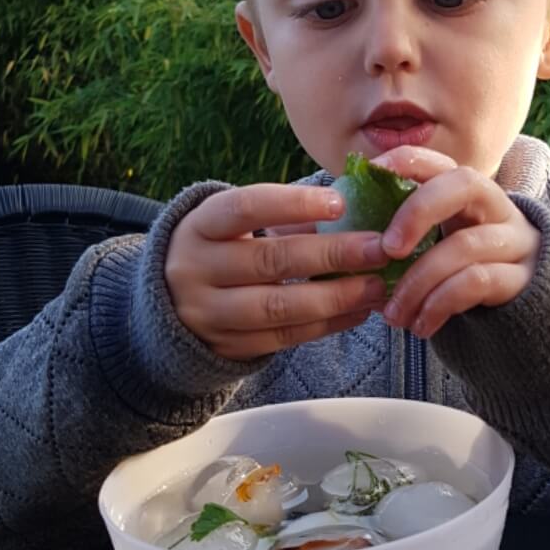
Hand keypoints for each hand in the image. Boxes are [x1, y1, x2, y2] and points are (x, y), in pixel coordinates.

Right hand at [165, 184, 390, 359]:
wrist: (169, 302)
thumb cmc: (221, 249)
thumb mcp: (233, 225)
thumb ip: (283, 216)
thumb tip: (355, 208)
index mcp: (200, 225)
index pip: (246, 207)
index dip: (294, 204)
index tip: (340, 202)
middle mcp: (197, 268)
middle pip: (270, 261)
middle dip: (332, 255)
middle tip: (379, 248)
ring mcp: (209, 313)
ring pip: (279, 307)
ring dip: (336, 297)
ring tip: (376, 286)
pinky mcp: (228, 346)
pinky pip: (284, 338)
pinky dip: (327, 325)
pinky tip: (358, 311)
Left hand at [373, 147, 539, 337]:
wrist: (522, 321)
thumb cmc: (462, 278)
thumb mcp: (437, 248)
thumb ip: (405, 237)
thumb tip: (346, 238)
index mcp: (469, 194)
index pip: (440, 162)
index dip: (405, 161)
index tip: (371, 177)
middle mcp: (498, 207)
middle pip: (465, 184)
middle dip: (417, 210)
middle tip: (386, 250)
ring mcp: (516, 241)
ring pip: (463, 245)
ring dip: (417, 283)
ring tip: (392, 315)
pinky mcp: (523, 279)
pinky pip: (476, 282)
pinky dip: (438, 304)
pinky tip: (420, 326)